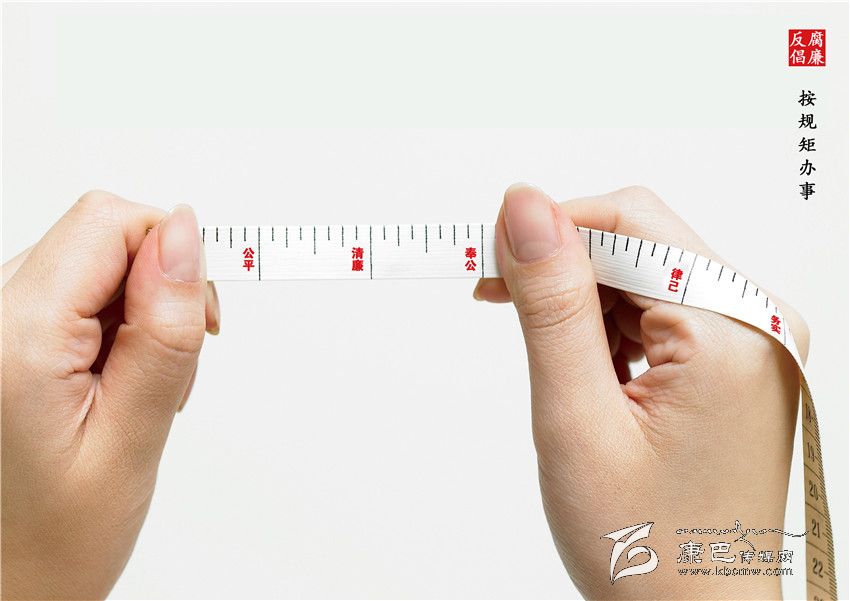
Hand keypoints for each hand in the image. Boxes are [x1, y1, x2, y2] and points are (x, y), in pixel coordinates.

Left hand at [2, 191, 219, 598]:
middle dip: (161, 287)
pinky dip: (115, 327)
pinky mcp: (5, 334)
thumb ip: (162, 332)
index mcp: (14, 338)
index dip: (173, 255)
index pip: (110, 223)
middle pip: (103, 236)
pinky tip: (116, 382)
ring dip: (140, 312)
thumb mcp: (133, 440)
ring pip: (96, 263)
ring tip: (140, 388)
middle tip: (173, 367)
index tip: (200, 317)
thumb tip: (185, 238)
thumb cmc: (52, 539)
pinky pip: (77, 293)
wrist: (4, 583)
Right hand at [474, 184, 806, 599]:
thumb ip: (552, 305)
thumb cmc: (645, 548)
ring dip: (581, 300)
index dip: (549, 230)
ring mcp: (749, 343)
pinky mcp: (732, 360)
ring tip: (553, 366)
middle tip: (499, 303)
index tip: (486, 257)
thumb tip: (525, 207)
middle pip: (639, 243)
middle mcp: (755, 324)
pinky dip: (607, 326)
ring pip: (643, 274)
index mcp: (732, 332)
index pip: (630, 222)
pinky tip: (585, 369)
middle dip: (561, 267)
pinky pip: (659, 310)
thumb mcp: (577, 419)